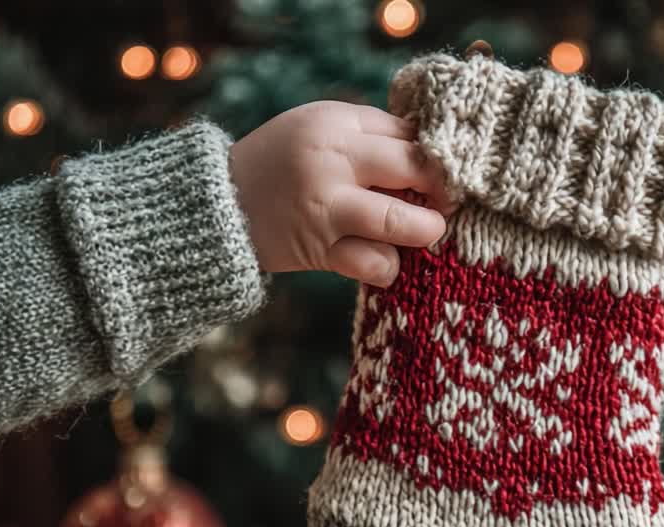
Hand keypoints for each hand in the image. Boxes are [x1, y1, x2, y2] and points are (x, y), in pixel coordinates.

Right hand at [229, 101, 452, 285]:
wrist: (217, 204)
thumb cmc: (281, 162)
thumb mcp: (318, 127)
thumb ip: (369, 134)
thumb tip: (431, 151)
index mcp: (335, 123)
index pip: (409, 134)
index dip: (436, 156)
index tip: (444, 172)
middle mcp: (332, 161)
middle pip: (416, 168)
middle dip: (442, 188)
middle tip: (446, 201)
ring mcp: (326, 207)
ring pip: (400, 221)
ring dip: (424, 229)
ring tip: (426, 231)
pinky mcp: (320, 249)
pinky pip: (374, 263)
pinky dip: (388, 266)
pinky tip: (385, 260)